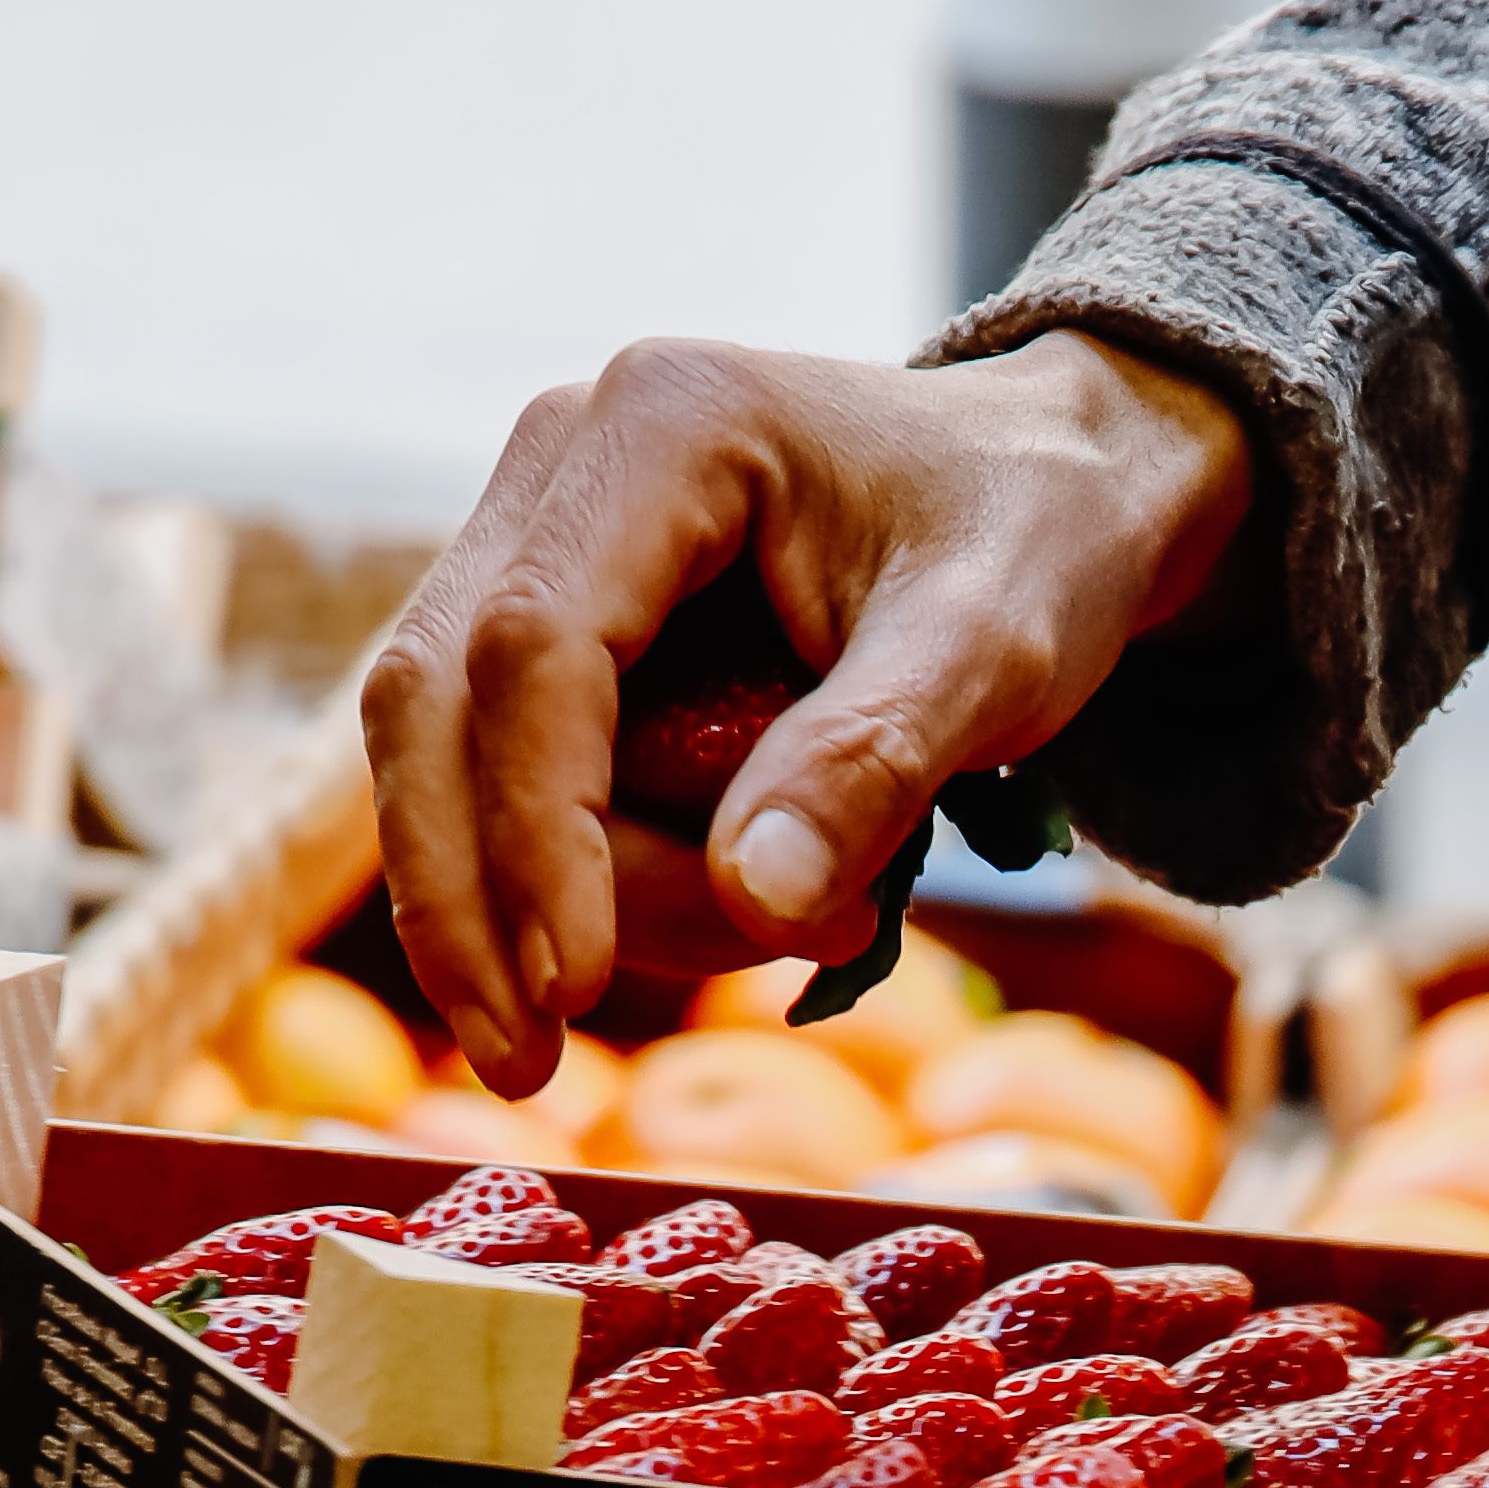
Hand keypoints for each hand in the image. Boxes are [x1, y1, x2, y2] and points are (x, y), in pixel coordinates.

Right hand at [359, 331, 1257, 1093]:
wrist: (1053, 484)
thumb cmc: (1037, 539)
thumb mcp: (998, 647)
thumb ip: (875, 763)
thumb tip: (752, 904)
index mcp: (664, 423)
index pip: (535, 646)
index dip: (542, 831)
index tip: (571, 989)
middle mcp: (565, 462)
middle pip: (435, 699)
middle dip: (472, 899)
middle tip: (525, 1065)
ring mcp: (540, 538)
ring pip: (451, 752)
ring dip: (532, 904)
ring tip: (759, 951)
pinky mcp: (551, 621)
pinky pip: (505, 771)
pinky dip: (574, 880)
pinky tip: (707, 926)